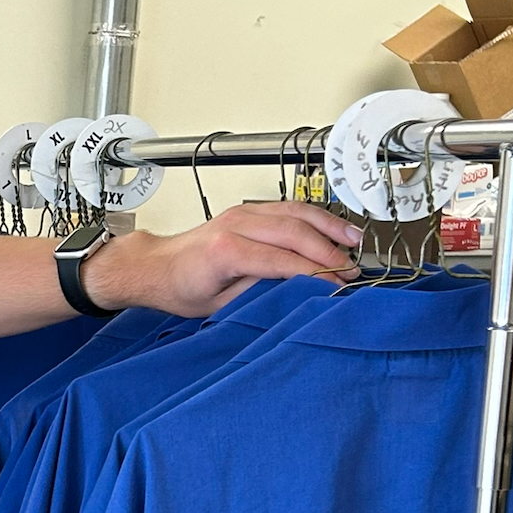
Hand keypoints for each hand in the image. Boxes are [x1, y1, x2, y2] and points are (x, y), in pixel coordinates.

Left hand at [88, 203, 360, 318]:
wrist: (157, 266)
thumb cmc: (181, 287)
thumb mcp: (219, 305)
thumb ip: (258, 293)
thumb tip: (299, 290)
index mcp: (224, 251)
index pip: (281, 260)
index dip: (314, 272)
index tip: (337, 285)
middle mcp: (234, 224)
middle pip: (294, 231)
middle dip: (328, 251)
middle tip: (351, 270)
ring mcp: (242, 212)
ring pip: (296, 212)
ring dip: (329, 227)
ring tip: (355, 243)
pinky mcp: (248, 209)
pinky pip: (289, 208)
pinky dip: (316, 217)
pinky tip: (335, 229)